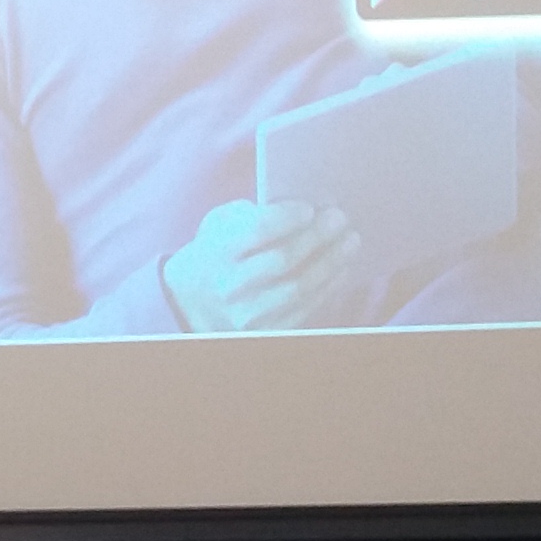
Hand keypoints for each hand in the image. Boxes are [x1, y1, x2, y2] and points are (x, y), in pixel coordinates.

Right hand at [160, 199, 360, 332]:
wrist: (190, 304)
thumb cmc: (214, 254)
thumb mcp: (217, 225)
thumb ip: (249, 213)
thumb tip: (298, 209)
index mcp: (215, 253)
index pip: (258, 231)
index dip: (288, 218)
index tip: (309, 208)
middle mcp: (230, 287)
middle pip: (283, 259)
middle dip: (317, 237)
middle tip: (339, 219)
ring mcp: (248, 314)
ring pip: (300, 287)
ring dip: (331, 261)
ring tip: (350, 241)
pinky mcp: (266, 332)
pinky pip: (305, 309)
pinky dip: (328, 287)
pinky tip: (341, 269)